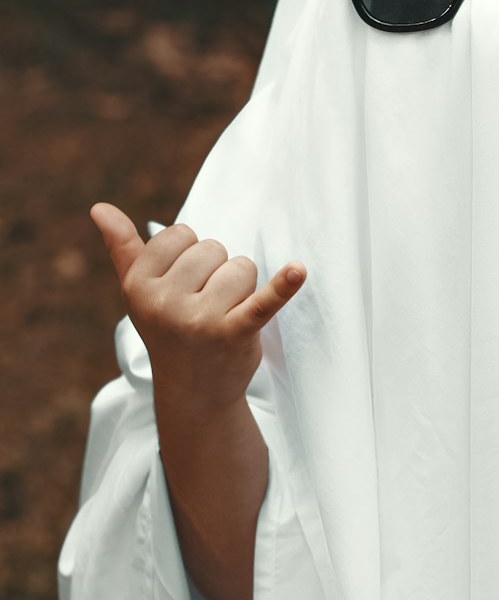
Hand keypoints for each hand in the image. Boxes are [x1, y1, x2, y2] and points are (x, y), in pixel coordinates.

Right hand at [90, 202, 306, 410]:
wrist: (195, 392)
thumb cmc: (169, 331)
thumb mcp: (140, 293)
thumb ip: (124, 249)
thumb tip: (99, 207)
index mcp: (138, 284)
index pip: (182, 235)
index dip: (191, 257)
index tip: (183, 287)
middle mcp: (165, 302)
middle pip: (214, 249)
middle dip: (217, 273)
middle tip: (205, 308)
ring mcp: (200, 320)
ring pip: (241, 267)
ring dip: (242, 289)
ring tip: (225, 316)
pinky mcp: (235, 334)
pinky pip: (263, 302)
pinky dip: (283, 287)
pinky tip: (298, 272)